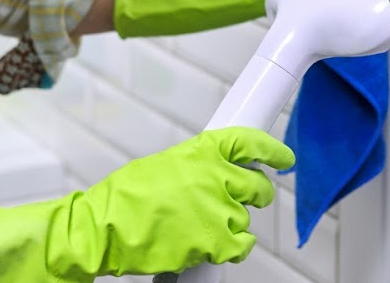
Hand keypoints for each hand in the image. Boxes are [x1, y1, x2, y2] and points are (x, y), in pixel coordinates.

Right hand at [54, 127, 295, 275]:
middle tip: (244, 198)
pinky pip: (242, 245)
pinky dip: (234, 247)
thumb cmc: (126, 197)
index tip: (284, 158)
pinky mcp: (216, 242)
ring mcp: (219, 210)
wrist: (105, 228)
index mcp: (204, 150)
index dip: (274, 151)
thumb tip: (212, 174)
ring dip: (232, 222)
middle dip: (256, 193)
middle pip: (259, 186)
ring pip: (246, 218)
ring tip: (204, 224)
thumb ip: (196, 167)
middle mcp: (217, 176)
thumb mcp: (164, 164)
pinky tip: (217, 245)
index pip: (252, 142)